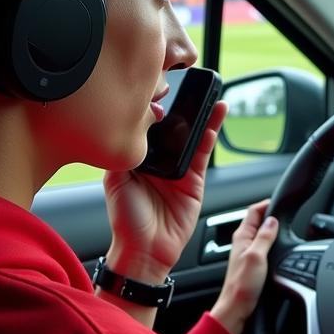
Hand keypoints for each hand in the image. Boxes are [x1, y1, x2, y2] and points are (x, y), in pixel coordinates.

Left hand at [102, 102, 228, 283]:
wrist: (144, 251)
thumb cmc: (125, 220)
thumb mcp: (116, 179)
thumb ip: (126, 152)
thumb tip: (140, 124)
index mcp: (138, 159)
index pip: (150, 127)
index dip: (156, 108)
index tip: (161, 88)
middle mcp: (159, 161)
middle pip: (173, 127)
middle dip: (182, 106)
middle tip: (189, 83)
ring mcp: (179, 169)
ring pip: (192, 134)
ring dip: (201, 113)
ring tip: (209, 91)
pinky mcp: (196, 179)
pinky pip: (205, 151)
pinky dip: (212, 130)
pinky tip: (217, 113)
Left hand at [210, 199, 277, 333]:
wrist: (236, 309)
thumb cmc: (242, 286)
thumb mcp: (257, 256)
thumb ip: (265, 236)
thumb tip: (273, 220)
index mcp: (242, 236)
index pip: (254, 210)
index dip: (267, 203)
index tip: (281, 201)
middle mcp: (243, 242)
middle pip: (258, 220)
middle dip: (271, 213)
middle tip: (286, 211)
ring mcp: (247, 253)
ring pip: (261, 233)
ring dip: (272, 228)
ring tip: (285, 225)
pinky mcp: (252, 263)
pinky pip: (263, 245)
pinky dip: (272, 241)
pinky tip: (279, 245)